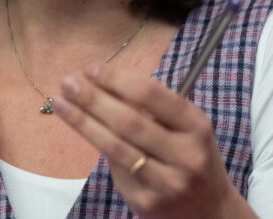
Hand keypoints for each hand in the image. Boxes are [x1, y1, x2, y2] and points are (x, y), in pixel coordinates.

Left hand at [53, 63, 255, 218]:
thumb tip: (99, 82)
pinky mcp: (147, 203)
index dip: (117, 79)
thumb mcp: (185, 127)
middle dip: (93, 99)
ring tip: (61, 103)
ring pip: (115, 147)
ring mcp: (167, 183)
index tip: (90, 68)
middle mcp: (186, 155)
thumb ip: (151, 106)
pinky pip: (115, 170)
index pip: (151, 95)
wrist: (210, 211)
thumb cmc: (189, 155)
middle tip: (68, 82)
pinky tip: (86, 131)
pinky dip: (99, 147)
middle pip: (128, 121)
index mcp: (196, 126)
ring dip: (83, 122)